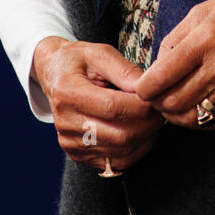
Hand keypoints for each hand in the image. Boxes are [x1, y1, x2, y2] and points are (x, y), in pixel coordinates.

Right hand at [32, 37, 164, 172]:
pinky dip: (135, 151)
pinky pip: (115, 162)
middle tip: (160, 110)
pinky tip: (141, 133)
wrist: (54, 73)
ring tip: (152, 120)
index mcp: (67, 92)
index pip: (113, 108)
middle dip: (148, 124)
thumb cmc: (79, 61)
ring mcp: (70, 142)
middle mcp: (64, 122)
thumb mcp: (100, 52)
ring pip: (121, 152)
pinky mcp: (77, 154)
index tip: (157, 98)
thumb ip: (125, 70)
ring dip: (145, 138)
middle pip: (120, 135)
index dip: (142, 106)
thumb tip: (148, 88)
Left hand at [133, 0, 214, 129]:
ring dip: (173, 114)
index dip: (143, 88)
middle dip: (155, 103)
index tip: (140, 87)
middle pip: (172, 102)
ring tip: (170, 102)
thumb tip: (156, 65)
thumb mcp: (202, 10)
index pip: (162, 77)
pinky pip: (212, 121)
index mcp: (205, 40)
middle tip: (154, 95)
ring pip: (190, 117)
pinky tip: (192, 106)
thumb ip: (176, 38)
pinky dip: (196, 119)